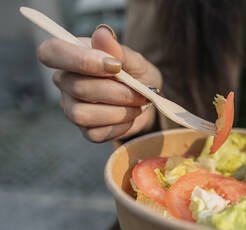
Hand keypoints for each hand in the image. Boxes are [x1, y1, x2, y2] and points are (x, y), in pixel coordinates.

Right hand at [37, 25, 162, 141]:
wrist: (149, 101)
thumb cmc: (137, 75)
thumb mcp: (134, 59)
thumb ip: (118, 50)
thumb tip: (102, 33)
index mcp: (71, 56)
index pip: (50, 53)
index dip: (79, 60)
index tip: (115, 66)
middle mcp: (65, 82)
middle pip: (76, 88)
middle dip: (116, 92)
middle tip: (141, 92)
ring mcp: (72, 108)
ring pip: (82, 114)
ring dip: (118, 111)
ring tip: (138, 104)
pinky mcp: (85, 130)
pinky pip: (95, 133)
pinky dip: (120, 126)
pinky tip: (130, 116)